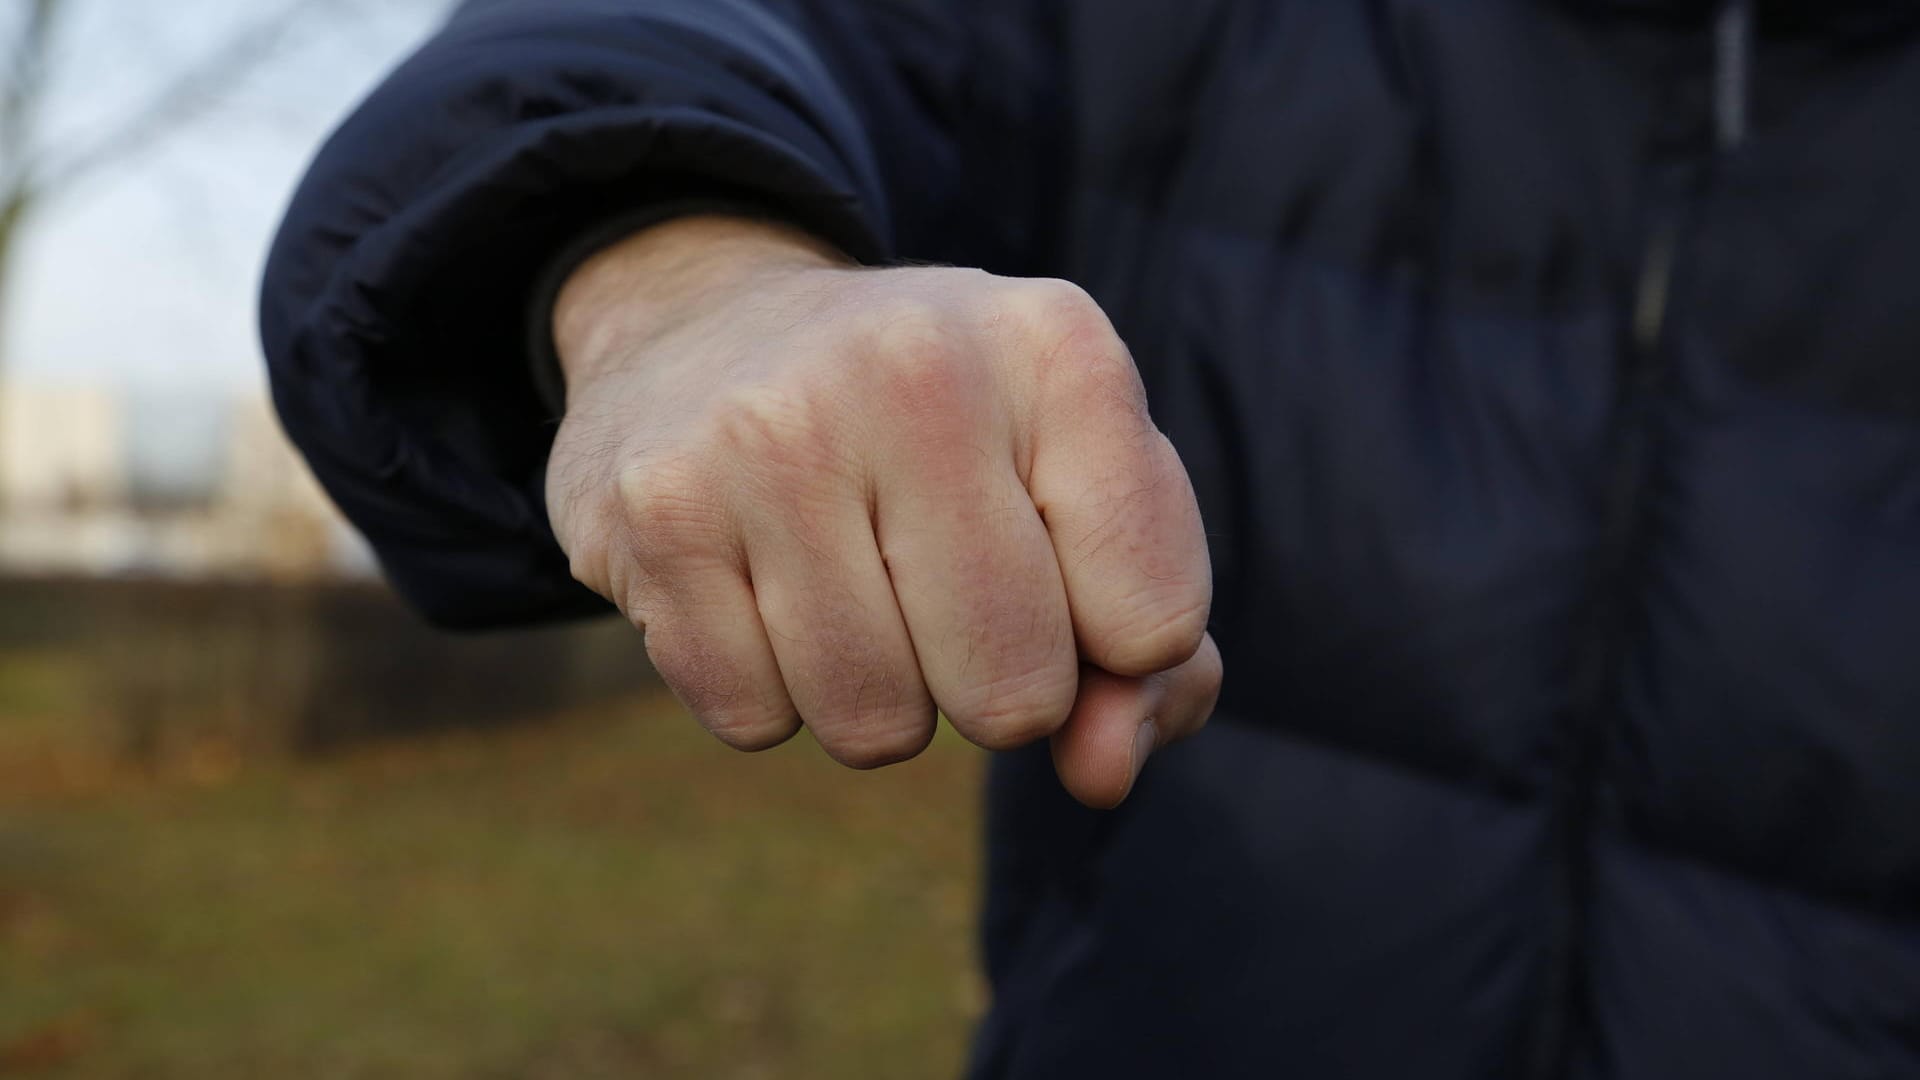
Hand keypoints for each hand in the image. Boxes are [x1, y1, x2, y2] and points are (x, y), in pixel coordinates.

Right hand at [546, 215, 1219, 807]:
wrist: (706, 322)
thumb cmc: (944, 439)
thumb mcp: (1080, 488)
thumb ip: (1151, 652)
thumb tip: (1101, 775)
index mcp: (1056, 349)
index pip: (1154, 621)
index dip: (1112, 645)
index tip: (1054, 567)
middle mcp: (915, 369)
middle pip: (1016, 693)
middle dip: (993, 686)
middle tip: (939, 586)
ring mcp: (769, 437)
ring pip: (877, 726)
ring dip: (877, 698)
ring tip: (845, 578)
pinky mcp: (655, 512)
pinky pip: (754, 721)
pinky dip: (768, 690)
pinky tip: (757, 583)